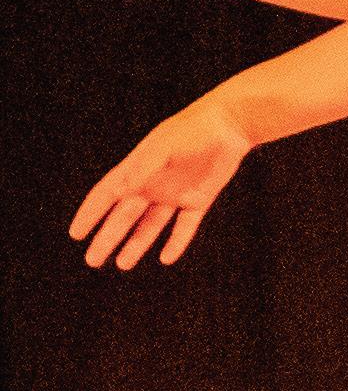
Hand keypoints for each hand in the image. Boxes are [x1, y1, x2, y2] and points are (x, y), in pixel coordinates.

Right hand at [73, 98, 255, 267]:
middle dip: (107, 238)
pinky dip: (176, 243)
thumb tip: (120, 190)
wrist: (228, 126)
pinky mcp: (198, 200)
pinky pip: (184, 227)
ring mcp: (174, 194)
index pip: (105, 196)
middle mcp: (151, 185)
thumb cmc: (190, 132)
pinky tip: (166, 259)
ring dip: (136, 245)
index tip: (75, 233)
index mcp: (136, 170)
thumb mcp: (162, 149)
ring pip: (150, 226)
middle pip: (124, 217)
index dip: (89, 214)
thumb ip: (142, 169)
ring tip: (121, 264)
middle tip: (92, 261)